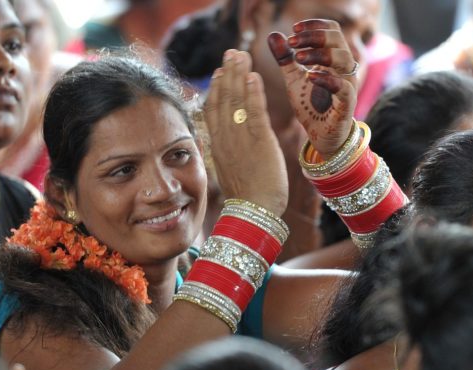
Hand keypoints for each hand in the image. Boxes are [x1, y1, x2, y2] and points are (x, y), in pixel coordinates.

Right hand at [204, 50, 288, 215]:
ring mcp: (241, 141)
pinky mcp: (259, 143)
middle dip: (227, 74)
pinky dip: (253, 94)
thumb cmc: (247, 196)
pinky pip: (254, 114)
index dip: (215, 88)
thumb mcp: (231, 169)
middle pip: (223, 100)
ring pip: (236, 102)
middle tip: (232, 53)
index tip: (219, 71)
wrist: (253, 214)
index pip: (213, 111)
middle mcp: (226, 140)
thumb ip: (229, 150)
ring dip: (238, 76)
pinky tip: (252, 77)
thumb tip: (228, 140)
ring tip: (241, 56)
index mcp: (219, 146)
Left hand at [268, 19, 358, 159]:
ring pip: (342, 59)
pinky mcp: (346, 105)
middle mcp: (343, 69)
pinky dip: (327, 79)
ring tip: (298, 57)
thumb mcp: (293, 79)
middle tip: (292, 42)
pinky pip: (343, 88)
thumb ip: (285, 58)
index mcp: (333, 60)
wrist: (320, 136)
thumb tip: (273, 34)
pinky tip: (309, 76)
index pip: (332, 31)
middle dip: (314, 36)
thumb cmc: (311, 105)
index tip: (294, 29)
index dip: (315, 26)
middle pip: (338, 39)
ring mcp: (347, 86)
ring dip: (318, 54)